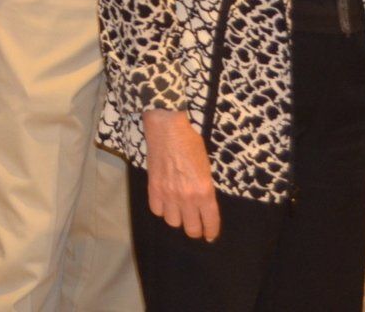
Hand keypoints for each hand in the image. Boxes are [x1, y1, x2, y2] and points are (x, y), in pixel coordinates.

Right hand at [143, 109, 219, 240]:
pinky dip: (161, 209)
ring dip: (177, 219)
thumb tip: (203, 204)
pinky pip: (157, 211)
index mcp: (204, 191)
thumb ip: (205, 189)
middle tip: (195, 227)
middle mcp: (187, 197)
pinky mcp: (153, 189)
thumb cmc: (191, 143)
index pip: (210, 222)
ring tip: (178, 211)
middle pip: (191, 229)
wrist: (167, 129)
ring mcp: (168, 194)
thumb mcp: (206, 168)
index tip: (209, 236)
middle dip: (195, 230)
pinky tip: (165, 202)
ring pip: (173, 222)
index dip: (211, 232)